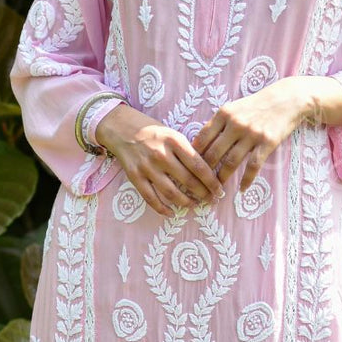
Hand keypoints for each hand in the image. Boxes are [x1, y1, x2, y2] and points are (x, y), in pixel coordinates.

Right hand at [96, 103, 226, 217]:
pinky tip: (172, 213)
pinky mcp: (134, 176)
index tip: (220, 190)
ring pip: (171, 192)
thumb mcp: (173, 134)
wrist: (122, 128)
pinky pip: (150, 198)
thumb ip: (187, 151)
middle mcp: (161, 154)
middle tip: (211, 200)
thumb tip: (207, 172)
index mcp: (174, 141)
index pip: (198, 166)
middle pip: (187, 181)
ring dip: (186, 202)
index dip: (211, 181)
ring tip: (195, 205)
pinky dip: (162, 209)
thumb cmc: (153, 131)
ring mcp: (147, 167)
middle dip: (203, 194)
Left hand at [191, 79, 312, 193]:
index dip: (194, 155)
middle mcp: (235, 124)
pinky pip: (253, 166)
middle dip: (205, 171)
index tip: (189, 168)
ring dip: (222, 178)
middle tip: (200, 184)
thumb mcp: (234, 108)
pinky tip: (242, 189)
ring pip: (231, 162)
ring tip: (217, 190)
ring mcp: (251, 134)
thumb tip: (199, 144)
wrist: (286, 99)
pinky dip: (246, 180)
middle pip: (214, 152)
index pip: (202, 138)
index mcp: (224, 114)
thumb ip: (218, 123)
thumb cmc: (256, 105)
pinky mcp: (267, 142)